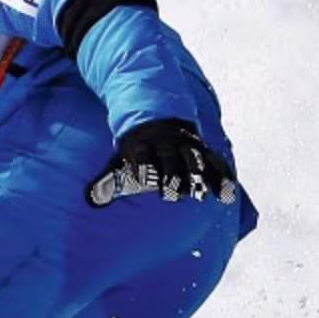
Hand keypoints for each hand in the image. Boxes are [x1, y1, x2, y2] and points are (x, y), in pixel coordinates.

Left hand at [86, 119, 238, 207]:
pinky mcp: (203, 152)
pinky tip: (227, 195)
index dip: (142, 165)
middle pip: (170, 158)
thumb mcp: (120, 158)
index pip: (142, 154)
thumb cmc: (136, 148)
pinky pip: (216, 163)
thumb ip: (108, 180)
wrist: (158, 118)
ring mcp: (186, 146)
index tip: (142, 179)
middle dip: (172, 175)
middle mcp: (166, 144)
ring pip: (194, 159)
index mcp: (144, 144)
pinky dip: (222, 177)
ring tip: (201, 195)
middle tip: (172, 193)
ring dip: (198, 176)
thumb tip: (92, 199)